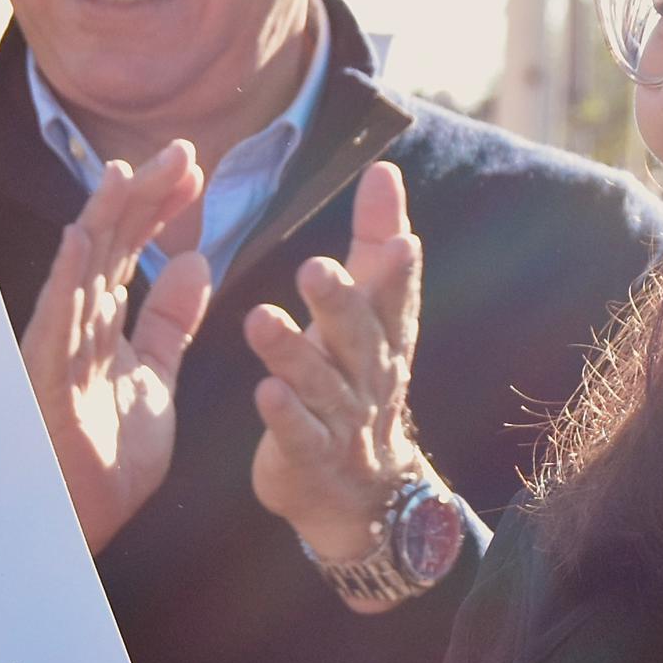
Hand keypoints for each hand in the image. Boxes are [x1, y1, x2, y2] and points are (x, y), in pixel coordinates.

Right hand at [22, 147, 213, 551]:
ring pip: (81, 272)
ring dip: (102, 223)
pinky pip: (56, 322)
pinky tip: (79, 239)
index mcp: (104, 322)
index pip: (131, 247)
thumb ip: (170, 323)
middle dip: (142, 197)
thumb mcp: (156, 378)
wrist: (80, 523)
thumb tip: (192, 259)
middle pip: (109, 245)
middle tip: (181, 152)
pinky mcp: (46, 380)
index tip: (196, 170)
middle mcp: (78, 325)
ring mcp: (58, 349)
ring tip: (124, 173)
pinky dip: (66, 279)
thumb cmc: (105, 457)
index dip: (160, 206)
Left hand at [245, 160, 428, 566]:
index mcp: (384, 336)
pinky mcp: (310, 458)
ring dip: (293, 353)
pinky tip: (265, 391)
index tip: (401, 238)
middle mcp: (370, 376)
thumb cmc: (359, 381)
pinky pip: (299, 435)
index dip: (399, 271)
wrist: (362, 492)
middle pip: (358, 337)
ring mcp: (342, 420)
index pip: (395, 298)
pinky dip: (285, 416)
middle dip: (340, 303)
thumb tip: (384, 169)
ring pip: (320, 384)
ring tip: (260, 319)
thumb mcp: (373, 312)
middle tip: (315, 267)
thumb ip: (374, 241)